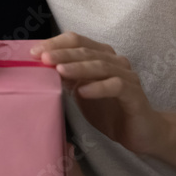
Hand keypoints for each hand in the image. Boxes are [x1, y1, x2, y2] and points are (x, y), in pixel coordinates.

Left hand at [32, 33, 169, 156]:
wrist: (142, 134)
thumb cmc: (109, 111)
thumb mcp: (82, 94)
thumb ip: (67, 80)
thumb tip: (40, 70)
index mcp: (101, 56)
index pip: (77, 41)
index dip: (56, 43)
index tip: (34, 52)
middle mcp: (115, 61)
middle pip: (87, 51)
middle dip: (63, 53)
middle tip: (43, 58)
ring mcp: (127, 77)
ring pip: (101, 66)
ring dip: (78, 68)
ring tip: (59, 71)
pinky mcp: (135, 95)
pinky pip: (117, 86)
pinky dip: (98, 88)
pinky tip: (82, 92)